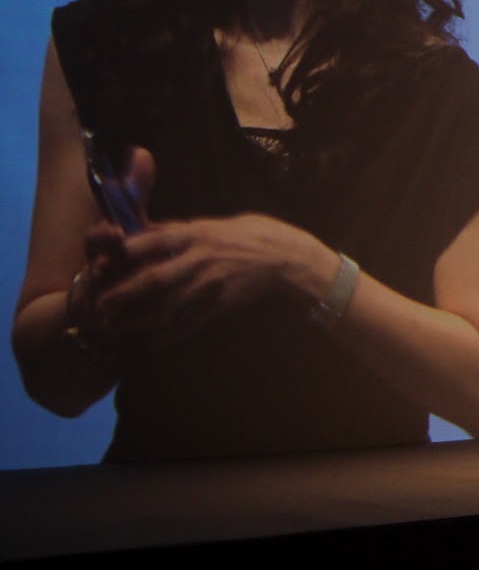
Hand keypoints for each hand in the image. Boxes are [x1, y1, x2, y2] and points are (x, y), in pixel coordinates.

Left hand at [90, 213, 333, 350]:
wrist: (287, 259)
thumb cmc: (252, 234)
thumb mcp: (215, 223)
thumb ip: (180, 230)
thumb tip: (146, 233)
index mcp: (198, 235)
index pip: (154, 241)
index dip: (125, 252)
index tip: (101, 261)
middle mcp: (201, 260)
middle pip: (156, 279)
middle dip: (125, 293)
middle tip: (99, 304)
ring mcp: (210, 286)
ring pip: (168, 307)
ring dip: (138, 321)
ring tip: (115, 330)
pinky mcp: (219, 306)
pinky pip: (188, 325)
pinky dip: (165, 337)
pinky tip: (146, 346)